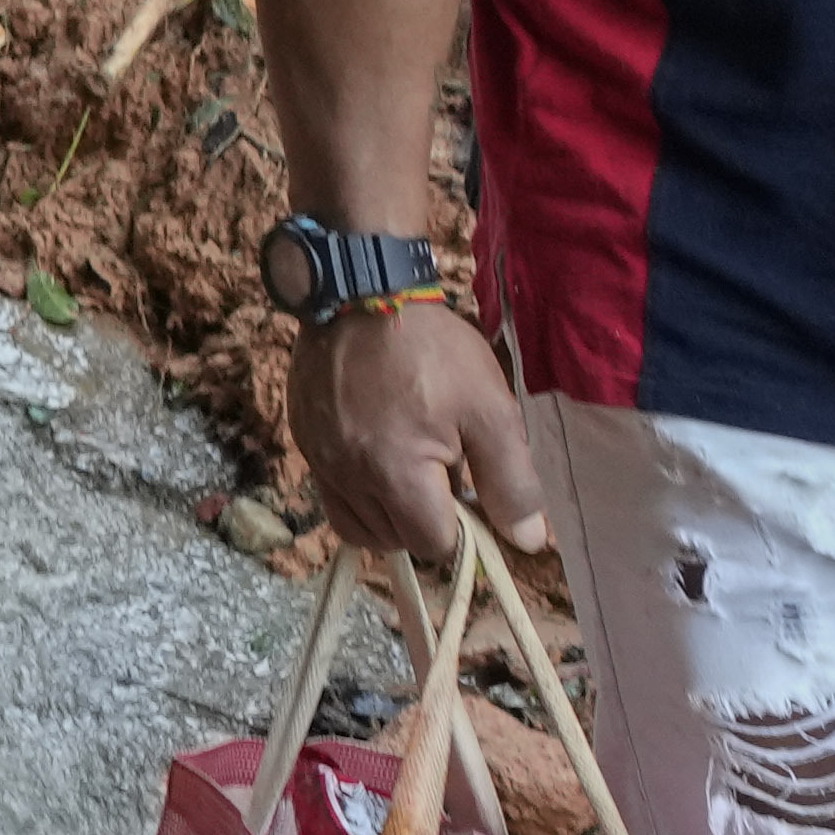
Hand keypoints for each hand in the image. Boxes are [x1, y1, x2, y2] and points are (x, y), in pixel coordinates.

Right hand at [290, 288, 557, 575]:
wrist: (361, 290)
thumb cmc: (432, 349)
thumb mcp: (489, 409)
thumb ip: (511, 480)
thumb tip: (530, 541)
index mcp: (397, 475)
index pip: (433, 545)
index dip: (461, 527)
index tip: (470, 489)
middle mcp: (349, 478)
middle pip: (393, 541)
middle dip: (424, 521)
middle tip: (444, 472)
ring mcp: (321, 460)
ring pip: (358, 526)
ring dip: (389, 515)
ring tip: (411, 470)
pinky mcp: (304, 440)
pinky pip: (331, 493)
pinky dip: (359, 493)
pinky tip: (379, 456)